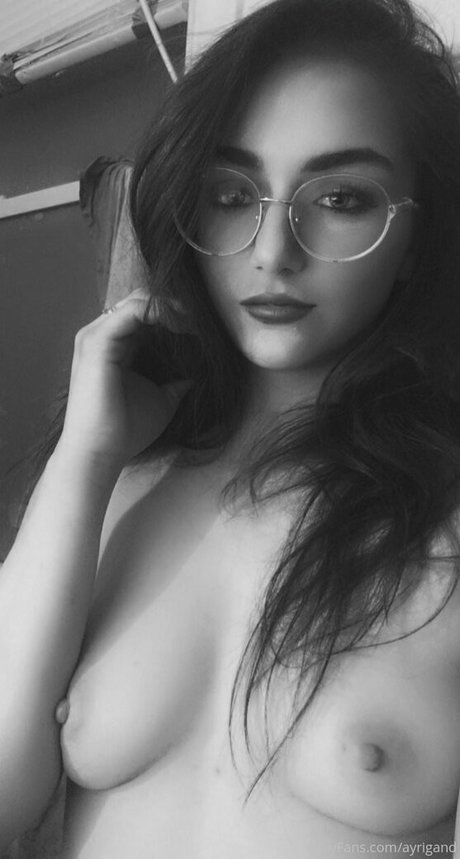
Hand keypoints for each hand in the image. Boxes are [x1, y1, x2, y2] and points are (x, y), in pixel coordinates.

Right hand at [59, 289, 192, 465]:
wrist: (101, 452)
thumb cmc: (126, 431)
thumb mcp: (161, 401)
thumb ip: (176, 385)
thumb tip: (197, 376)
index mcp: (113, 347)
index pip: (142, 314)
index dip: (172, 315)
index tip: (199, 328)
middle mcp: (101, 336)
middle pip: (139, 301)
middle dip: (172, 307)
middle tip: (198, 322)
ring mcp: (96, 336)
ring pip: (136, 301)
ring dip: (168, 307)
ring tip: (192, 322)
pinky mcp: (98, 342)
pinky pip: (132, 311)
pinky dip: (159, 312)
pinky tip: (179, 325)